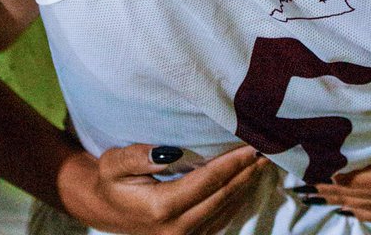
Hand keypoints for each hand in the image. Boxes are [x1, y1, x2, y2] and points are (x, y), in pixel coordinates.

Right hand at [62, 143, 267, 234]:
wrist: (103, 209)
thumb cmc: (110, 180)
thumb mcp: (114, 163)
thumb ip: (139, 155)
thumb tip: (170, 149)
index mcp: (161, 208)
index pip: (207, 182)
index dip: (232, 163)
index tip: (251, 145)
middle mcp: (176, 229)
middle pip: (222, 197)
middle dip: (246, 173)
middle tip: (267, 149)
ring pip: (225, 211)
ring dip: (246, 186)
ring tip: (263, 162)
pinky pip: (220, 220)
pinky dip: (236, 200)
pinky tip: (246, 182)